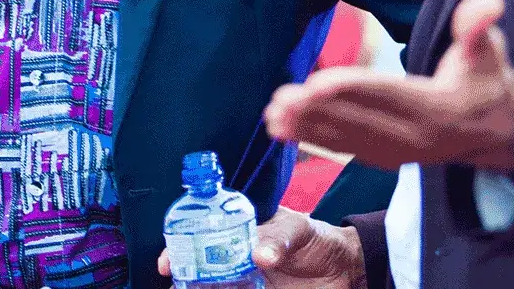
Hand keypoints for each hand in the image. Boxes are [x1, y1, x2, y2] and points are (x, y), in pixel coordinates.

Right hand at [158, 207, 363, 288]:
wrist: (346, 271)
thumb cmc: (318, 240)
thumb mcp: (299, 229)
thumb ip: (279, 239)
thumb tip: (259, 255)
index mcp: (238, 231)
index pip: (199, 235)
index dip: (178, 248)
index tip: (168, 263)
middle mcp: (234, 259)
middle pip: (198, 270)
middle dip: (183, 279)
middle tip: (176, 286)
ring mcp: (243, 284)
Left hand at [264, 0, 513, 172]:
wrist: (496, 131)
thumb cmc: (487, 79)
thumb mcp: (491, 51)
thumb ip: (479, 26)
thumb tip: (489, 3)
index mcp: (439, 107)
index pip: (389, 95)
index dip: (353, 89)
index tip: (316, 84)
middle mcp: (416, 137)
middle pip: (361, 120)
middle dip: (318, 111)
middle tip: (281, 100)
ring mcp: (399, 152)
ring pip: (348, 139)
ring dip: (308, 128)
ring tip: (273, 116)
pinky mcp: (386, 157)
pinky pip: (346, 149)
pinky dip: (314, 139)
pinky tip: (282, 130)